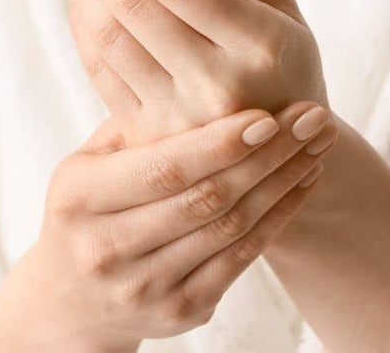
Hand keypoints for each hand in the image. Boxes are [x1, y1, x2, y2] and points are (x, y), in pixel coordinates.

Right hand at [0, 103, 337, 352]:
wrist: (72, 294)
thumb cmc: (85, 209)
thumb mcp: (88, 162)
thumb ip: (134, 127)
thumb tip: (198, 77)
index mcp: (79, 199)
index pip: (164, 168)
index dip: (221, 143)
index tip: (270, 115)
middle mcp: (106, 250)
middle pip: (208, 198)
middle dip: (269, 155)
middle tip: (313, 119)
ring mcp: (145, 289)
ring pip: (232, 229)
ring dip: (283, 183)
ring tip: (317, 145)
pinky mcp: (178, 311)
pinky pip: (240, 260)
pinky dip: (278, 219)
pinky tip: (301, 183)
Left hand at [68, 0, 327, 145]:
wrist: (275, 147)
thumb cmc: (285, 70)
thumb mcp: (284, 16)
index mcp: (260, 48)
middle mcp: (217, 87)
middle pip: (133, 5)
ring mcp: (178, 118)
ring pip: (109, 37)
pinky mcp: (150, 134)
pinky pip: (100, 71)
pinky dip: (84, 26)